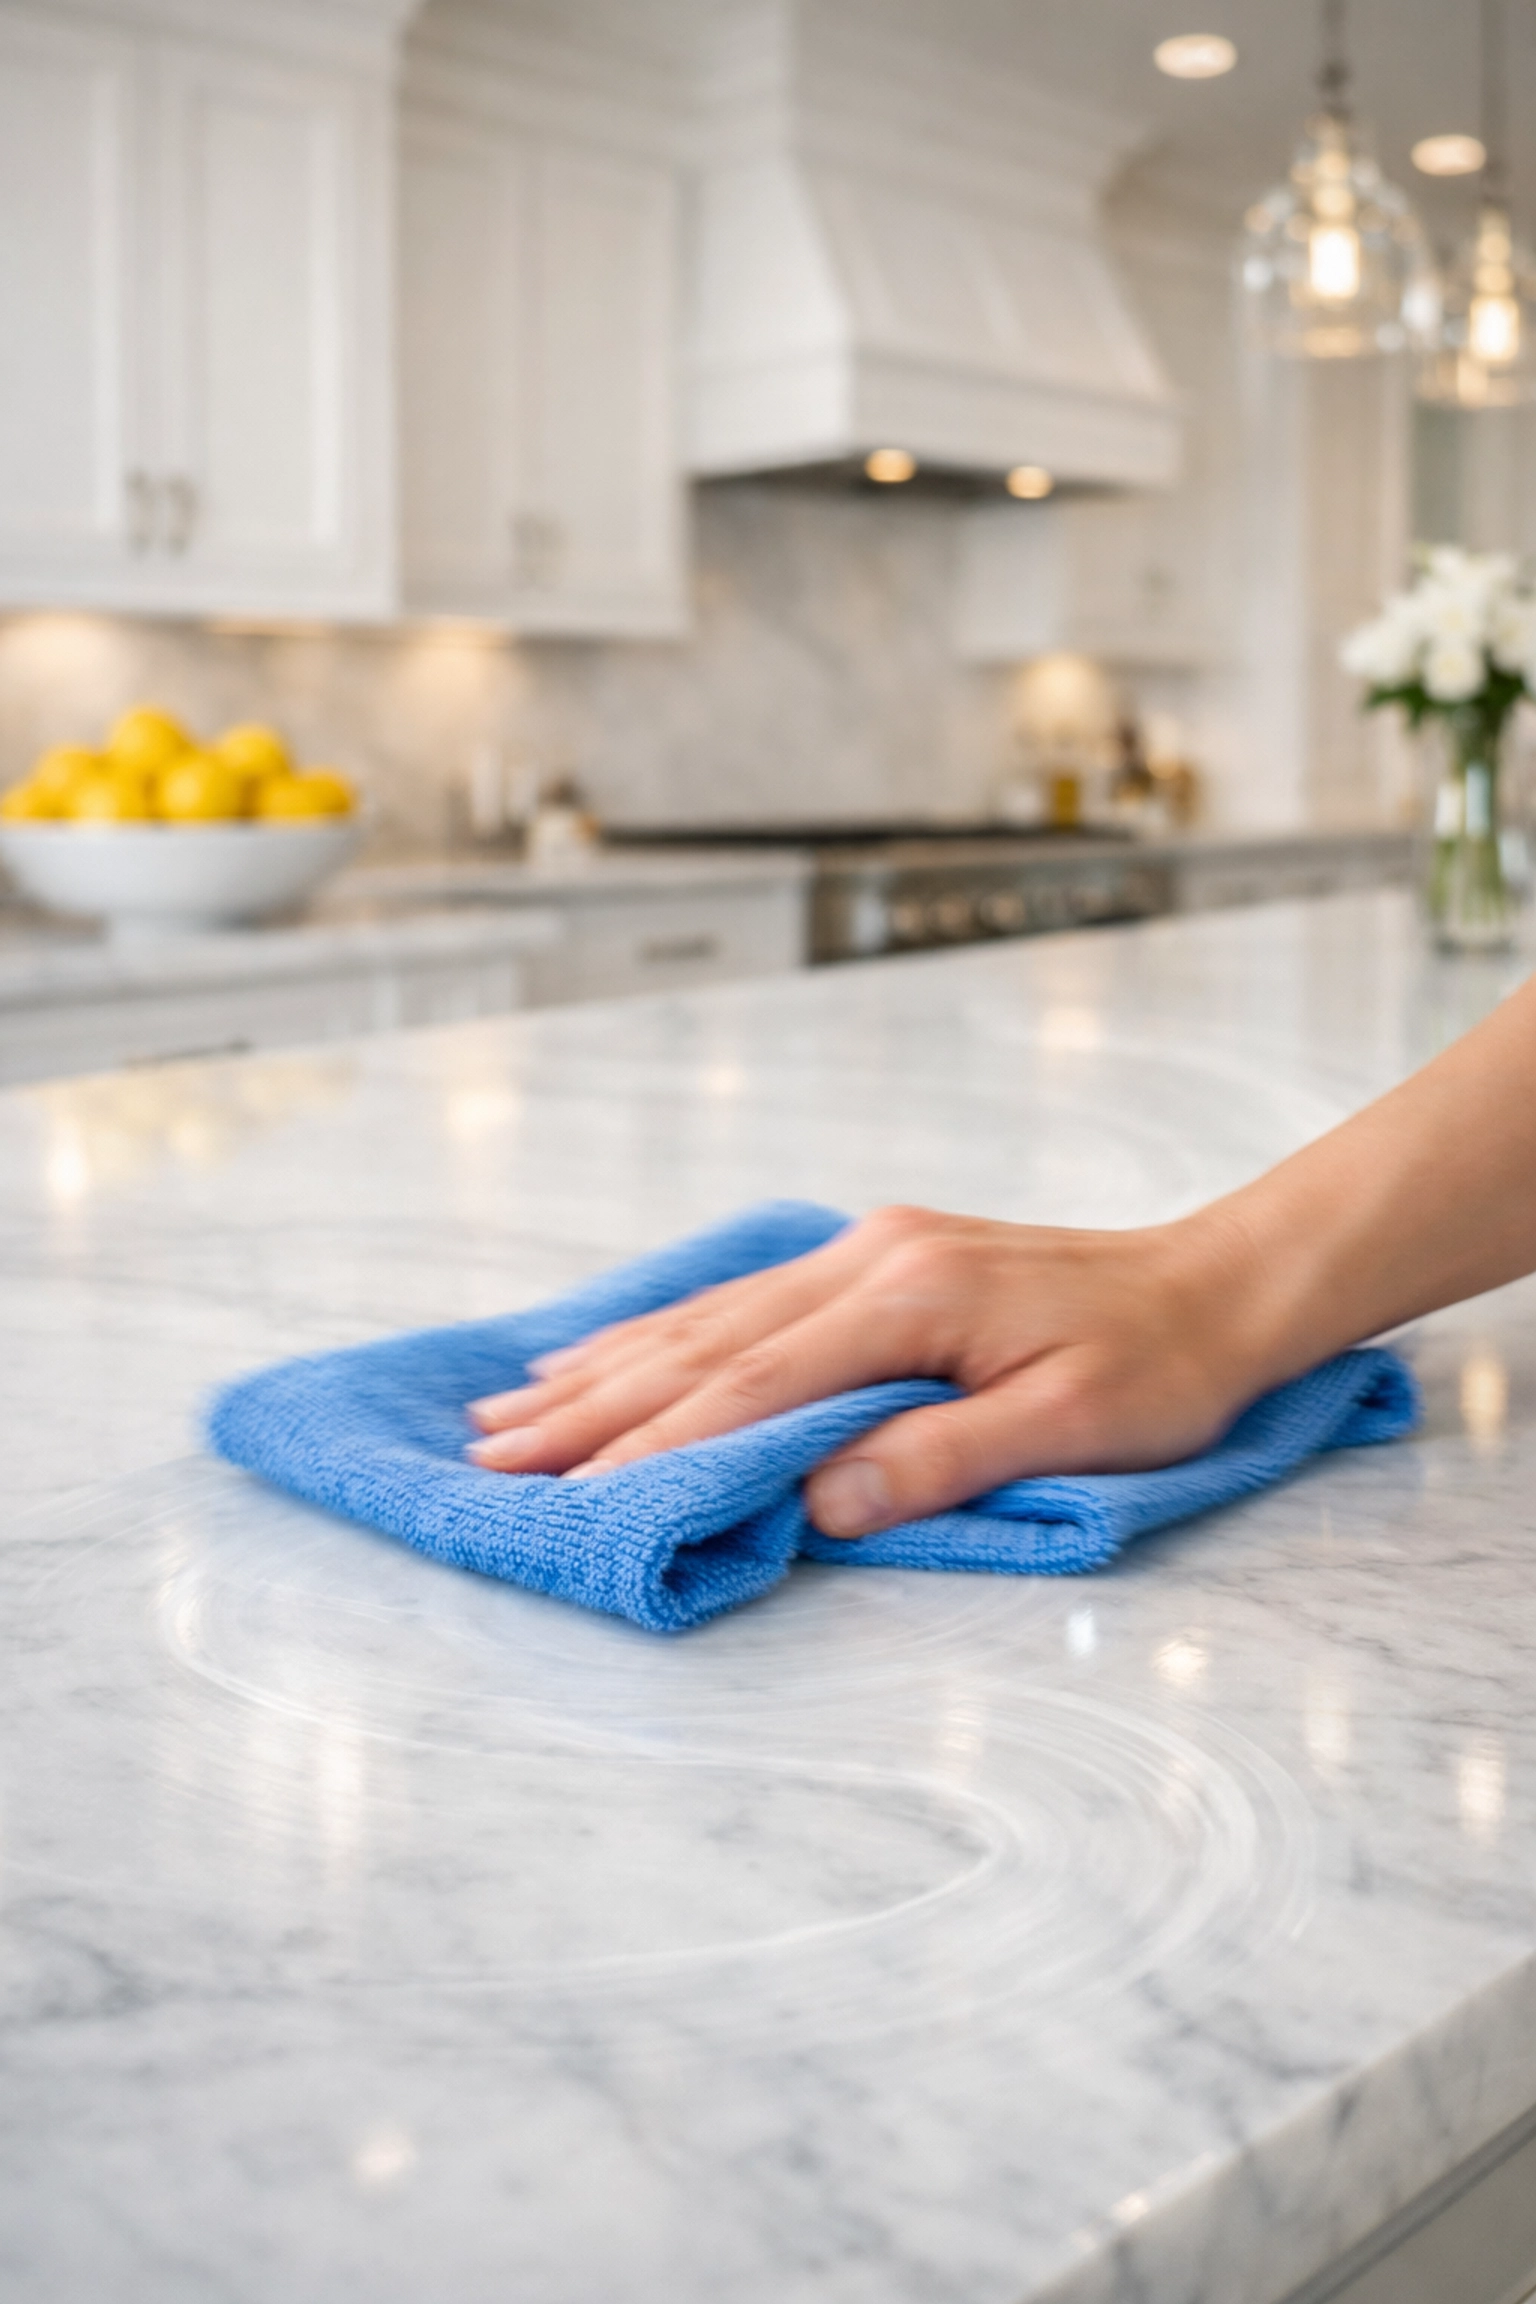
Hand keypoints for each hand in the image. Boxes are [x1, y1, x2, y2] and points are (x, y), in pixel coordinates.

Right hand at [466, 1204, 1267, 1537]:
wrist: (1219, 1283)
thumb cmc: (1162, 1366)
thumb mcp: (1075, 1427)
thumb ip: (943, 1458)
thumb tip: (817, 1501)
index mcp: (911, 1297)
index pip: (754, 1384)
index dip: (654, 1444)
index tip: (567, 1491)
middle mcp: (871, 1258)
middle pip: (705, 1342)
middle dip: (592, 1404)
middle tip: (491, 1454)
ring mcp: (869, 1250)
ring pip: (711, 1315)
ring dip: (608, 1367)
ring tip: (512, 1408)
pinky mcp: (878, 1258)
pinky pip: (746, 1299)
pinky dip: (668, 1333)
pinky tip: (615, 1351)